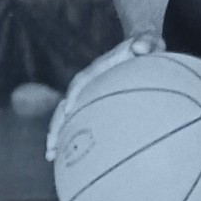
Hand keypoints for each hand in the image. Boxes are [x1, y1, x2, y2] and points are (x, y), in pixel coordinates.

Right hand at [45, 32, 164, 161]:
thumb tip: (140, 47)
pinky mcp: (95, 104)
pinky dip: (75, 137)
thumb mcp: (149, 41)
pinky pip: (82, 121)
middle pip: (67, 103)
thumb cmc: (146, 46)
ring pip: (68, 116)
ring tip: (51, 156)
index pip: (82, 81)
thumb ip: (146, 42)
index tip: (68, 110)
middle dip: (57, 123)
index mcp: (99, 68)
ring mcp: (90, 94)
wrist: (142, 47)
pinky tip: (74, 159)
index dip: (74, 94)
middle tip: (50, 145)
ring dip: (58, 134)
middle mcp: (89, 83)